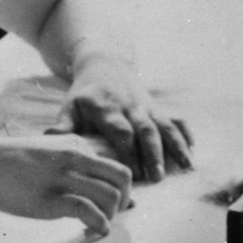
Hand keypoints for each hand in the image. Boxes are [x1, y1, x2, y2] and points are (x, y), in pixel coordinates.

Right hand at [0, 133, 134, 232]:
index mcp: (77, 146)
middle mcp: (75, 158)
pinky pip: (89, 212)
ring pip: (110, 196)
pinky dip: (100, 224)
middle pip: (123, 179)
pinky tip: (96, 231)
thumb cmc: (13, 162)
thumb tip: (96, 184)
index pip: (117, 166)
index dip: (124, 189)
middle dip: (124, 201)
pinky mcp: (51, 199)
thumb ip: (74, 163)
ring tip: (100, 224)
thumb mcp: (50, 151)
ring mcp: (63, 178)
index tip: (119, 204)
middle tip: (113, 215)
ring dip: (112, 216)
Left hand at [67, 68, 193, 182]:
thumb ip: (63, 127)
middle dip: (152, 153)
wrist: (104, 64)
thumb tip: (50, 142)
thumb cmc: (84, 95)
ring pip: (164, 125)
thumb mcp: (69, 107)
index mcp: (106, 109)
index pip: (119, 131)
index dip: (126, 152)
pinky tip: (192, 149)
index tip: (130, 174)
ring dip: (175, 146)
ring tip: (185, 166)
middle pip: (145, 130)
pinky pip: (174, 118)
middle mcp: (129, 107)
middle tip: (156, 178)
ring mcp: (146, 107)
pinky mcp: (157, 107)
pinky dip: (185, 133)